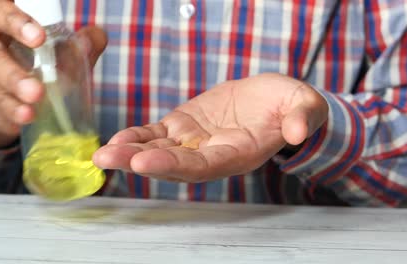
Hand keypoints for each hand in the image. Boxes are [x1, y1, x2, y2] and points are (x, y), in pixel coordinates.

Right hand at [0, 0, 106, 147]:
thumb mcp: (57, 49)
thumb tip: (96, 38)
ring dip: (15, 84)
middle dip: (15, 49)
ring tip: (36, 95)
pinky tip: (27, 115)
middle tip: (38, 66)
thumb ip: (78, 42)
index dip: (15, 19)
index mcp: (3, 20)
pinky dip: (14, 110)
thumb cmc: (36, 62)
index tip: (39, 35)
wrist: (9, 98)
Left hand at [93, 73, 327, 181]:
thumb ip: (302, 117)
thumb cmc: (290, 105)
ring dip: (129, 152)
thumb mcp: (304, 105)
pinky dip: (137, 136)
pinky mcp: (184, 125)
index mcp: (238, 154)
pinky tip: (117, 139)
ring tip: (102, 155)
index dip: (175, 166)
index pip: (204, 166)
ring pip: (159, 150)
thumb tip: (297, 131)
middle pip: (173, 165)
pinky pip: (157, 133)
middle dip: (140, 163)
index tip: (144, 162)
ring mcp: (195, 140)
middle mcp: (212, 154)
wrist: (271, 99)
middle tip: (108, 160)